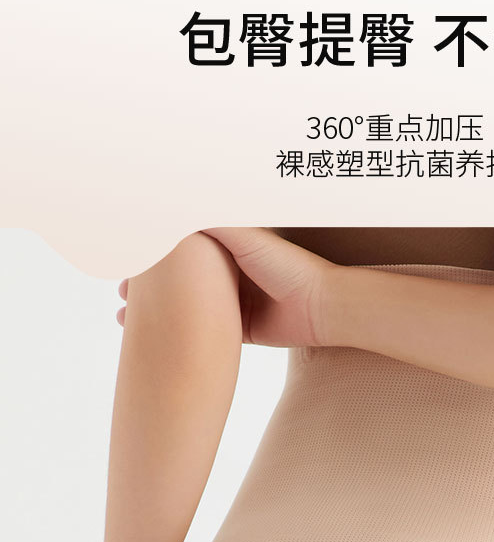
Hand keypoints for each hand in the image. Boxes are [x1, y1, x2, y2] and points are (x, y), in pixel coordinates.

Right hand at [116, 228, 338, 348]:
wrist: (323, 309)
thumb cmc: (290, 267)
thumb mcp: (246, 237)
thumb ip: (212, 221)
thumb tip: (173, 201)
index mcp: (230, 247)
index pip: (183, 250)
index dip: (155, 256)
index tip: (127, 261)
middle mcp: (230, 274)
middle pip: (181, 281)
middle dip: (150, 289)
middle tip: (122, 295)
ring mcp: (234, 303)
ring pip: (186, 309)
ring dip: (159, 315)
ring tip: (128, 320)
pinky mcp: (242, 331)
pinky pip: (205, 333)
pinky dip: (180, 336)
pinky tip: (157, 340)